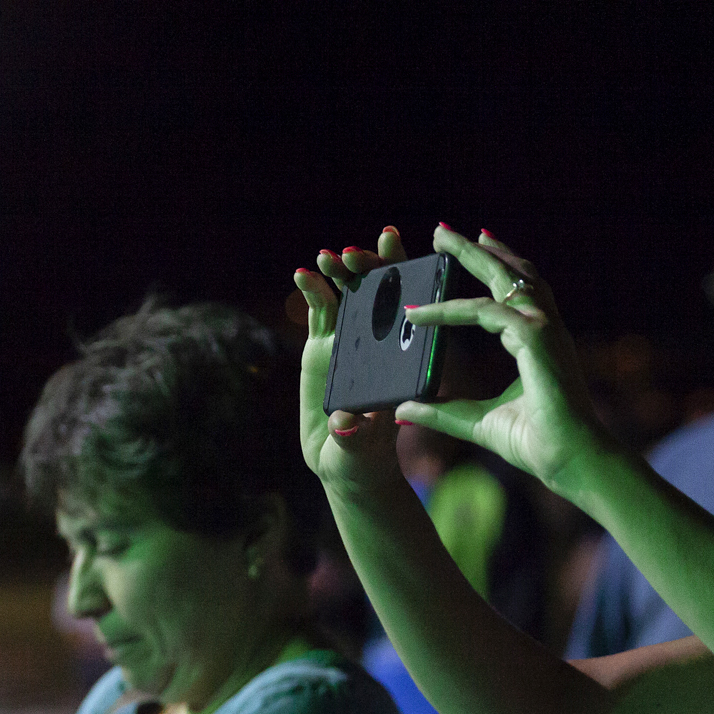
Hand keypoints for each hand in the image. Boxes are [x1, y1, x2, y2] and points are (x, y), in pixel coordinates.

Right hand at [292, 228, 410, 494]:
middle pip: (380, 293)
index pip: (410, 309)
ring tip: (326, 258)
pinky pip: (321, 311)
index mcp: (402, 359)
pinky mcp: (324, 346)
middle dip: (369, 267)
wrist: (344, 464)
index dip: (405, 274)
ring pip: (350, 296)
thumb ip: (353, 436)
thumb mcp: (360, 451)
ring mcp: (352, 341)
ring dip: (340, 272)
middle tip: (353, 255)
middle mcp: (381, 344)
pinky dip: (313, 290)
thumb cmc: (362, 460)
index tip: (395, 249)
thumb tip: (347, 421)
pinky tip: (303, 274)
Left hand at [396, 227, 613, 493]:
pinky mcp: (535, 338)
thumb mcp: (476, 422)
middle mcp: (543, 328)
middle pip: (510, 273)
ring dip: (470, 256)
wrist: (569, 459)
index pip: (512, 294)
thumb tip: (405, 408)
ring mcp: (542, 329)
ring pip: (503, 279)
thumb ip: (442, 413)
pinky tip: (419, 315)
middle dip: (476, 250)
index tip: (467, 249)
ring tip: (441, 238)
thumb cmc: (536, 444)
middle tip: (443, 231)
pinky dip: (450, 310)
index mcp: (538, 342)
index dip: (491, 268)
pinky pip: (484, 312)